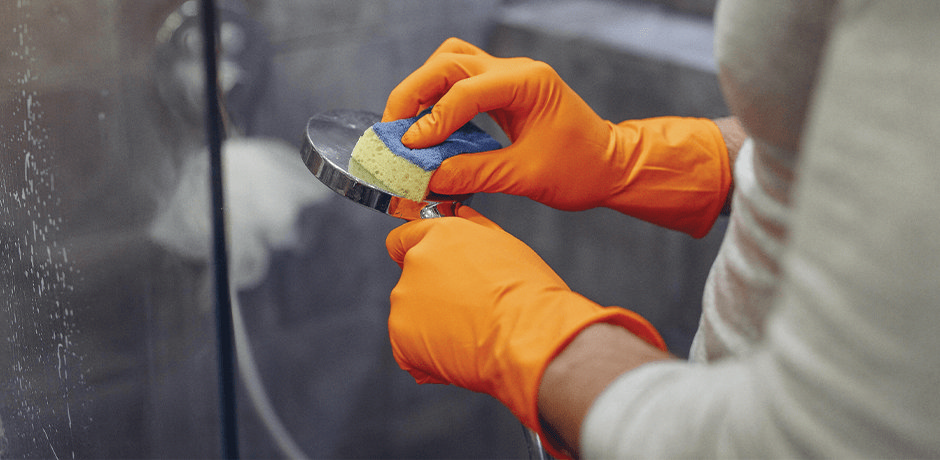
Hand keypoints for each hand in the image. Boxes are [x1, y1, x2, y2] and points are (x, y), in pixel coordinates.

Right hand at [383, 38, 731, 237]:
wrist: (611, 166)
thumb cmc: (580, 170)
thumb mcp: (525, 177)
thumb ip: (474, 173)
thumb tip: (428, 178)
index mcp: (529, 84)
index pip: (466, 91)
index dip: (433, 119)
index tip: (409, 146)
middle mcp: (516, 71)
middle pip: (449, 62)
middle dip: (414, 93)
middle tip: (392, 128)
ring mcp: (510, 77)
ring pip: (452, 62)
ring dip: (423, 88)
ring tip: (405, 123)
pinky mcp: (504, 91)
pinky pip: (462, 81)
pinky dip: (438, 98)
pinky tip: (428, 125)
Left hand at [385, 205, 665, 442]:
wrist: (541, 340)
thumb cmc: (537, 293)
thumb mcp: (503, 246)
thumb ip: (471, 232)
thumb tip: (455, 218)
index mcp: (439, 233)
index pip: (405, 231)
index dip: (420, 245)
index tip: (429, 260)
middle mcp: (414, 263)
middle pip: (412, 273)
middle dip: (434, 287)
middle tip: (472, 306)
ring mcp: (407, 302)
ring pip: (415, 310)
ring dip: (435, 320)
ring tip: (476, 332)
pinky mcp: (407, 339)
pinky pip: (413, 346)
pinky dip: (430, 350)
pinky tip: (465, 352)